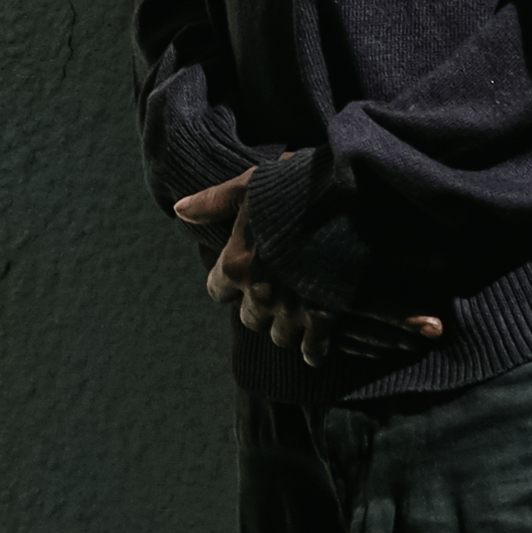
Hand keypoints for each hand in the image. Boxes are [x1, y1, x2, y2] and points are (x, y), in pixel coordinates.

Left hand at [174, 172, 436, 370]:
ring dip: (285, 325)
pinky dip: (314, 348)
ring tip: (297, 311)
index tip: (243, 271)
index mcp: (237, 264)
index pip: (218, 291)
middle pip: (249, 318)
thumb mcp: (252, 184)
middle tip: (274, 290)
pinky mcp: (325, 318)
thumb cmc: (297, 186)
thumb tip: (180, 210)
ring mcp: (293, 310)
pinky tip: (316, 346)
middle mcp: (260, 294)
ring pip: (279, 336)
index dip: (230, 280)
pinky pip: (313, 348)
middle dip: (259, 306)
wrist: (351, 199)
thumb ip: (217, 202)